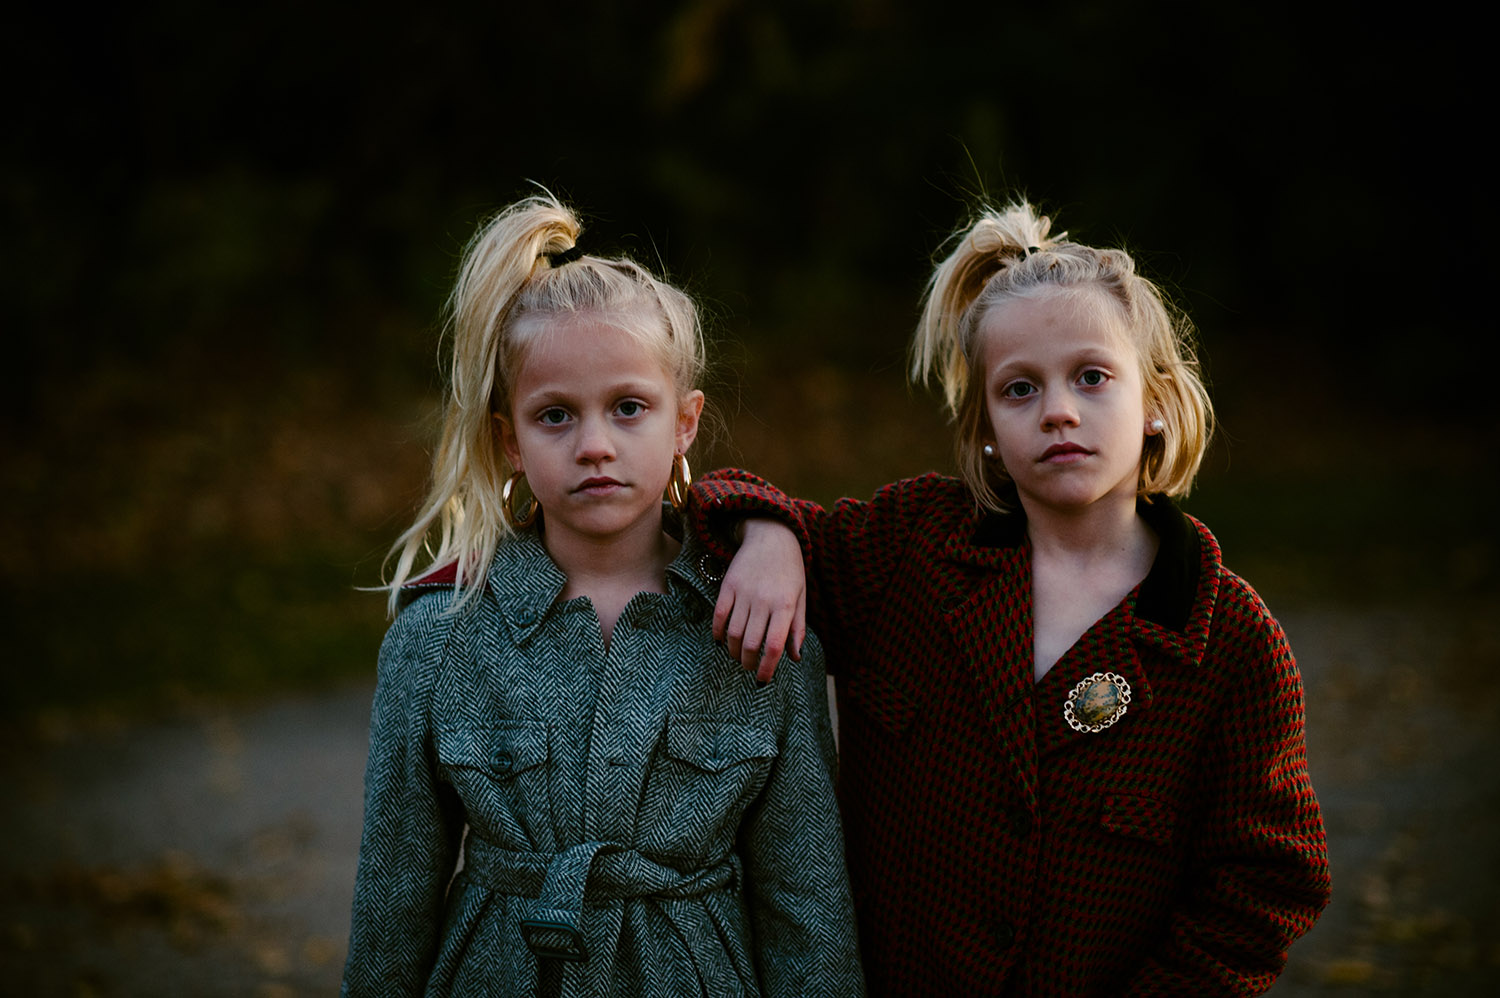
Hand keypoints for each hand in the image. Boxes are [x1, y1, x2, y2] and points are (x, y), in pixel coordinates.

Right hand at [712, 518, 806, 680]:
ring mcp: (744, 592)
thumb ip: (798, 629)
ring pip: (734, 634)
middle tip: (750, 668)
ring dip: (734, 652)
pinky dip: (718, 633)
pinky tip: (723, 641)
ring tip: (739, 657)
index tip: (763, 679)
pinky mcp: (728, 585)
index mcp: (786, 605)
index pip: (775, 645)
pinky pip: (719, 616)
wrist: (772, 536)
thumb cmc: (791, 571)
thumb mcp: (801, 597)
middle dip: (749, 663)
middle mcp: (764, 600)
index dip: (767, 667)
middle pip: (751, 643)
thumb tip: (794, 658)